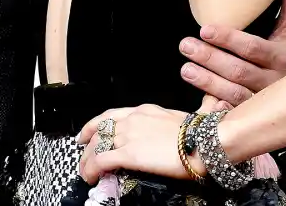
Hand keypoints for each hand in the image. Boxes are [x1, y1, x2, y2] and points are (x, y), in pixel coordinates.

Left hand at [76, 105, 202, 184]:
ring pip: (97, 145)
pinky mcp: (129, 153)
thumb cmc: (196, 134)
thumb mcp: (176, 121)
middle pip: (100, 130)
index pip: (111, 115)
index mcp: (143, 110)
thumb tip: (163, 135)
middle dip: (88, 144)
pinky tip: (91, 176)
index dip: (95, 124)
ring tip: (85, 171)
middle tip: (82, 155)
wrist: (203, 142)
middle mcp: (132, 120)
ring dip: (87, 160)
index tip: (88, 132)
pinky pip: (102, 160)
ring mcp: (129, 135)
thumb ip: (162, 125)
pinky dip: (92, 168)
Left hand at [180, 0, 285, 107]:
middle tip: (186, 45)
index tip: (205, 29)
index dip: (229, 39)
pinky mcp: (249, 120)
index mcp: (282, 60)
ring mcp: (260, 105)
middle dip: (210, 58)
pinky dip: (216, 111)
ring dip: (207, 81)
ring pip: (232, 94)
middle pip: (238, 71)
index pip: (253, 48)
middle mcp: (272, 84)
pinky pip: (231, 117)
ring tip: (186, 69)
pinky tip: (202, 105)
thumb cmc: (282, 63)